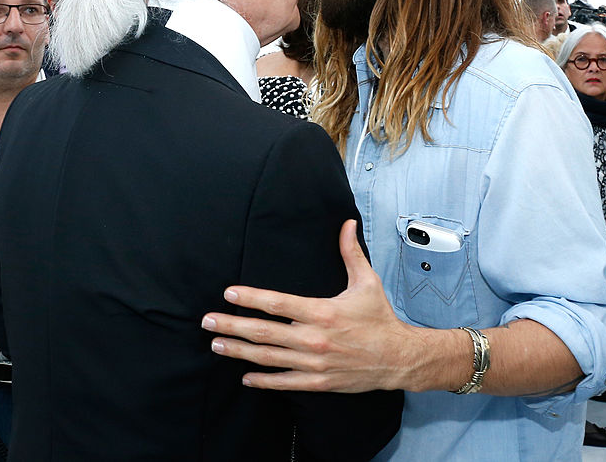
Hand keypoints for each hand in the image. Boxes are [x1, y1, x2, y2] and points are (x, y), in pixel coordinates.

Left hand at [201, 220, 420, 392]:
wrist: (398, 357)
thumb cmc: (380, 318)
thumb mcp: (367, 282)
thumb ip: (350, 253)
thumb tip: (346, 223)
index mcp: (323, 312)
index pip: (278, 304)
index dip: (251, 298)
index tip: (229, 293)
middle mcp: (314, 339)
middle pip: (264, 332)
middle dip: (232, 326)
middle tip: (207, 321)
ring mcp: (314, 363)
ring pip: (268, 357)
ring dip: (239, 351)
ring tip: (216, 345)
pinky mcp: (318, 382)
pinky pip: (285, 382)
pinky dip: (263, 380)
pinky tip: (245, 376)